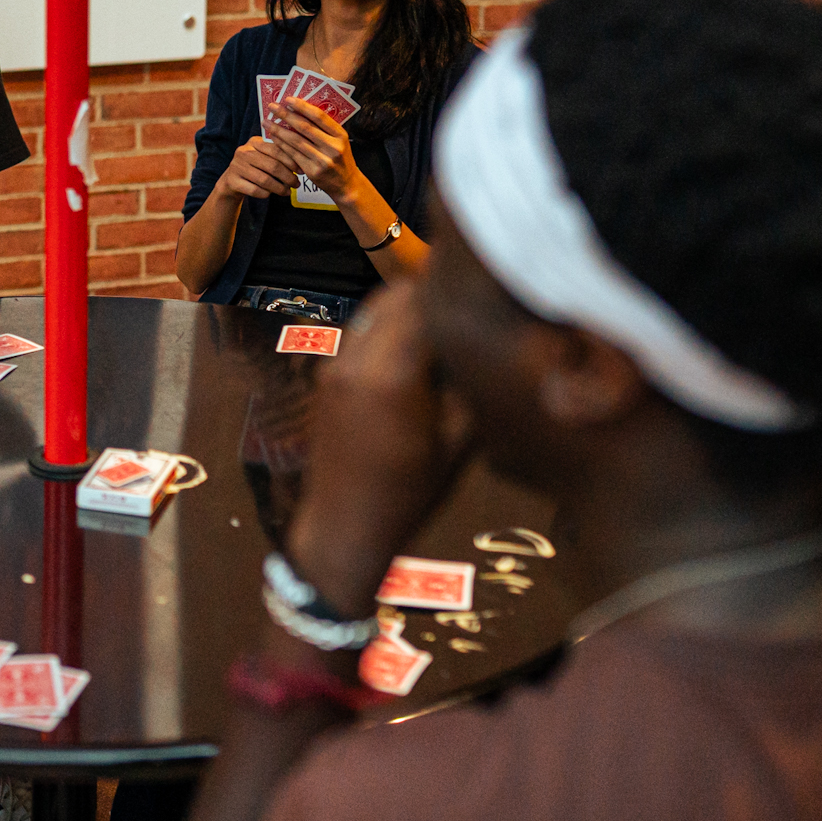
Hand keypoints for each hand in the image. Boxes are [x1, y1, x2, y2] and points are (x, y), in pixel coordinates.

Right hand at [215, 136, 299, 201]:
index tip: (301, 171)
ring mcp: (236, 166)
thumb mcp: (264, 156)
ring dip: (279, 188)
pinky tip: (271, 194)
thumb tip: (301, 165)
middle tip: (296, 184)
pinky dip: (266, 194)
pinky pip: (254, 190)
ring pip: (264, 180)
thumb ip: (279, 155)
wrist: (231, 181)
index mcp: (254, 142)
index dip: (291, 161)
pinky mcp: (232, 181)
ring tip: (287, 192)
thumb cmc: (254, 167)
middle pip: (272, 166)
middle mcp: (243, 151)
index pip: (277, 150)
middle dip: (288, 177)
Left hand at [268, 98, 362, 200]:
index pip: (319, 117)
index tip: (287, 99)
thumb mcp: (339, 141)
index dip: (302, 107)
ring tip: (266, 122)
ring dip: (278, 130)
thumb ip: (324, 128)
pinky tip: (273, 138)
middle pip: (305, 127)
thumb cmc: (340, 159)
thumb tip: (300, 110)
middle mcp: (333, 147)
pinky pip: (293, 155)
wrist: (347, 185)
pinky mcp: (313, 172)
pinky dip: (282, 145)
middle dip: (286, 115)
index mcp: (340, 135)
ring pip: (296, 141)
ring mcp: (323, 160)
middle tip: (272, 107)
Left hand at [283, 279, 471, 615]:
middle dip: (437, 294)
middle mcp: (358, 359)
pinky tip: (416, 348)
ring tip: (446, 327)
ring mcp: (337, 362)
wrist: (344, 526)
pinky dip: (390, 324)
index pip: (430, 302)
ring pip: (379, 305)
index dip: (463, 293)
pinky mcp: (328, 371)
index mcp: (394, 375)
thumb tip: (485, 335)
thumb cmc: (409, 494)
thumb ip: (467, 380)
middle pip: (402, 294)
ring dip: (411, 306)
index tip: (493, 297)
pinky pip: (363, 328)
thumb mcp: (458, 439)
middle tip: (472, 310)